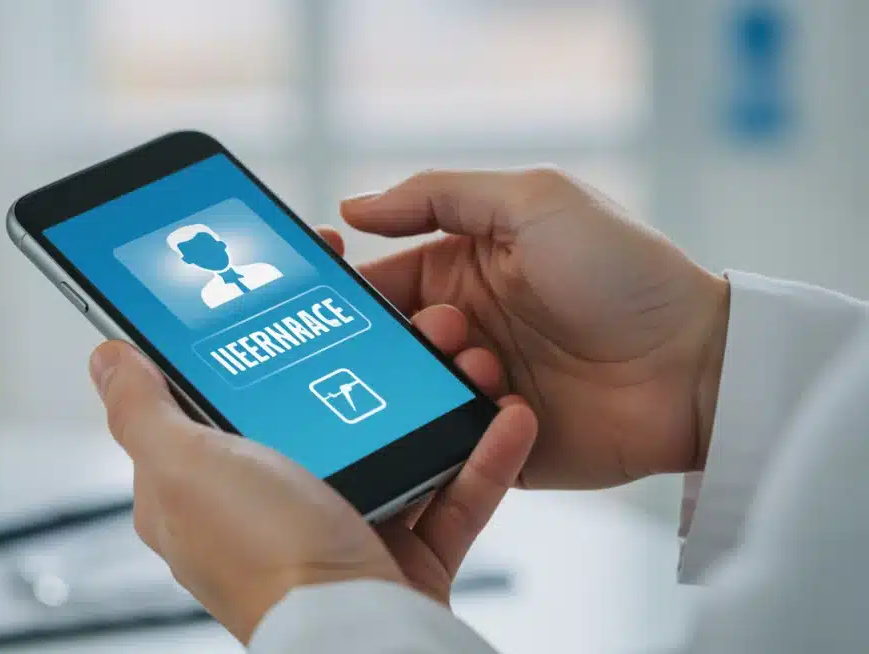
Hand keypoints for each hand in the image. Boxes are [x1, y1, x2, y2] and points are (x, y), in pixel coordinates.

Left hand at [90, 334, 534, 642]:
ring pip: (396, 440)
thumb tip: (105, 357)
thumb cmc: (262, 557)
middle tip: (398, 308)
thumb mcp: (184, 467)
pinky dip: (483, 456)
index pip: (225, 386)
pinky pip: (452, 494)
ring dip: (435, 393)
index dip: (255, 327)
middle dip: (366, 352)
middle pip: (321, 404)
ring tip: (461, 352)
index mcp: (208, 483)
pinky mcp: (405, 554)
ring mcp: (341, 527)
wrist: (359, 637)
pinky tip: (506, 414)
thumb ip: (143, 410)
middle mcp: (272, 503)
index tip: (296, 274)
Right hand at [334, 167, 729, 487]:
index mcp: (464, 268)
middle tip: (442, 329)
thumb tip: (353, 206)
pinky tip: (501, 403)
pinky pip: (447, 444)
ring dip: (433, 379)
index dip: (347, 290)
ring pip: (410, 395)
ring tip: (484, 363)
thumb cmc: (624, 271)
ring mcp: (480, 387)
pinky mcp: (499, 442)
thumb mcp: (535, 201)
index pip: (381, 280)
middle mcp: (465, 327)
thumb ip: (439, 195)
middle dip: (395, 337)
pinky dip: (456, 428)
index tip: (322, 296)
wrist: (697, 365)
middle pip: (387, 342)